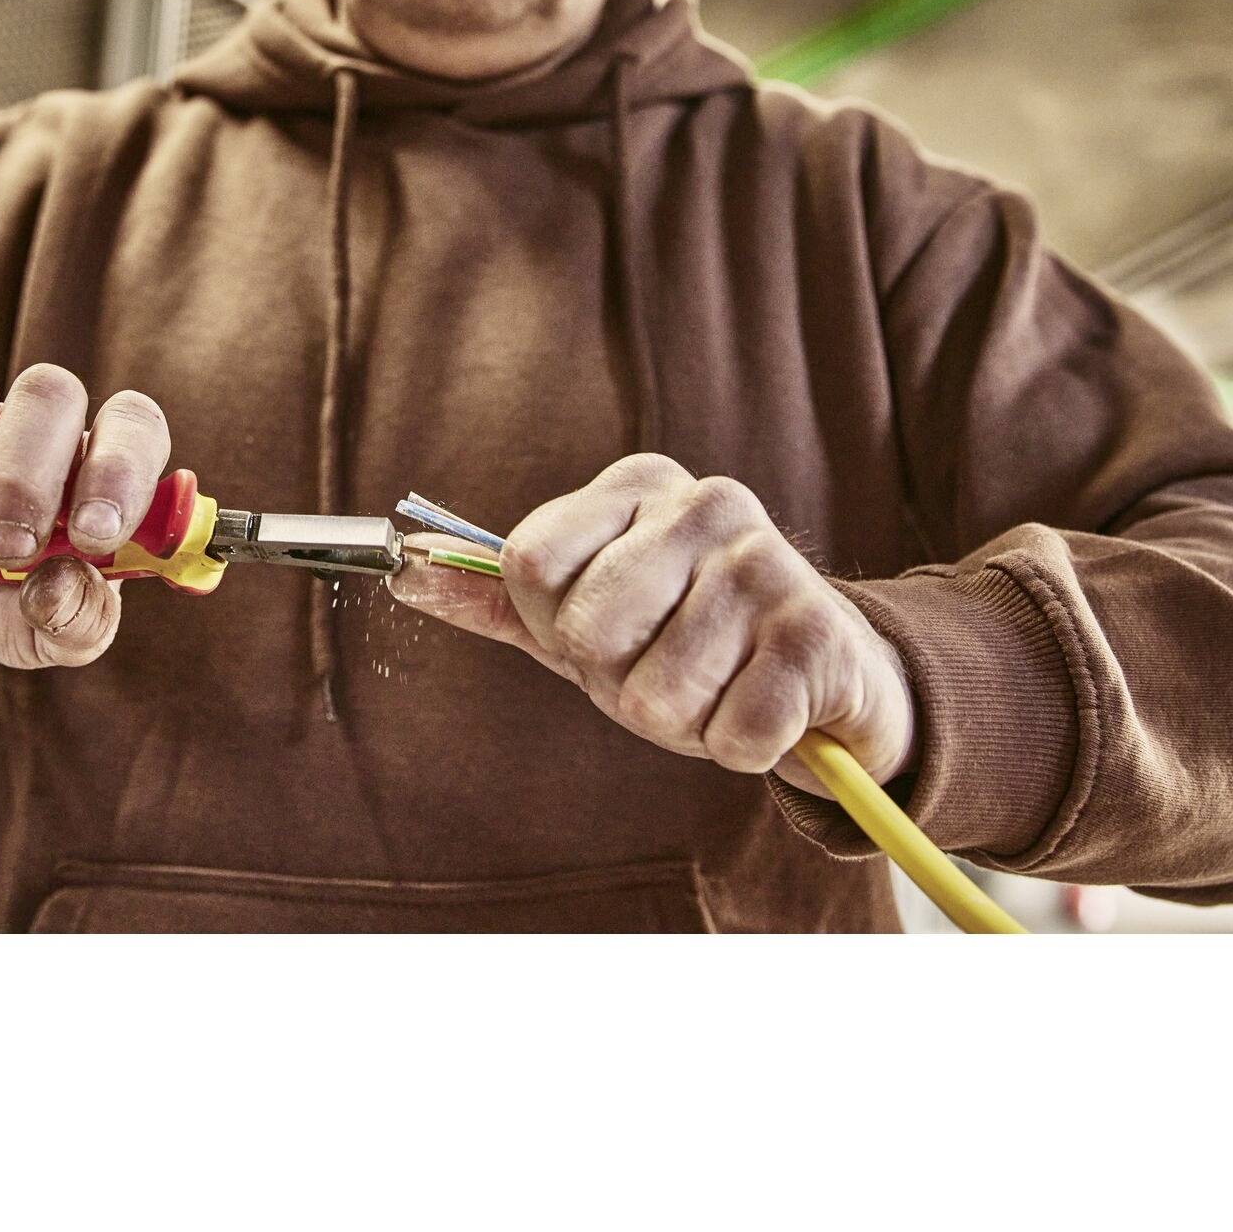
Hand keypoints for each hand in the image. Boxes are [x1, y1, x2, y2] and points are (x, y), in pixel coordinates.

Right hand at [0, 362, 170, 669]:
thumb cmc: (16, 599)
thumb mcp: (54, 633)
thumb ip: (77, 622)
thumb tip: (62, 588)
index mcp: (98, 462)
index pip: (133, 424)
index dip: (120, 469)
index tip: (91, 535)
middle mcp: (38, 423)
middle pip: (47, 394)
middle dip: (25, 479)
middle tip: (7, 550)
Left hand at [387, 454, 915, 794]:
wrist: (829, 676)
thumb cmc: (684, 640)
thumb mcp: (583, 615)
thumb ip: (498, 598)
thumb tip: (403, 575)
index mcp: (637, 484)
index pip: (529, 563)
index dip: (551, 624)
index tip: (593, 632)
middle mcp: (706, 501)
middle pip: (587, 631)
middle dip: (616, 682)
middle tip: (663, 668)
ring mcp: (768, 563)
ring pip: (657, 695)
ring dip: (683, 723)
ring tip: (717, 689)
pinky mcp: (818, 636)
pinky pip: (734, 734)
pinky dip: (738, 747)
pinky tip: (767, 711)